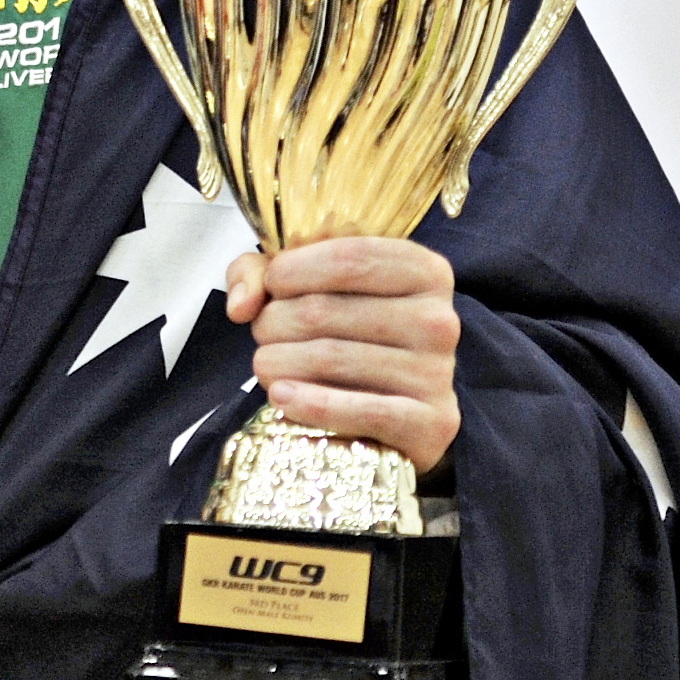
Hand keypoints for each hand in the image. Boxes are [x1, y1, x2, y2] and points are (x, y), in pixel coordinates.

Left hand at [223, 238, 460, 473]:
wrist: (398, 414)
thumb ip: (260, 273)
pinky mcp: (431, 422)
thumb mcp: (306, 287)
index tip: (272, 286)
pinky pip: (361, 410)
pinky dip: (311, 404)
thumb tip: (241, 305)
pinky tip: (283, 397)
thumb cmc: (348, 337)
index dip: (293, 270)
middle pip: (325, 310)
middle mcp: (438, 319)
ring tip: (268, 366)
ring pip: (330, 357)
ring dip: (278, 363)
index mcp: (424, 272)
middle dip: (273, 323)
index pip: (349, 257)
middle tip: (266, 335)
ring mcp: (438, 372)